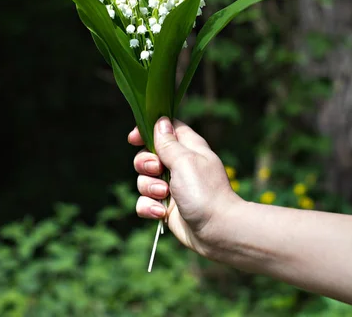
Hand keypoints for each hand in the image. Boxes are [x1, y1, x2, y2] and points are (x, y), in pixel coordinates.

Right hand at [128, 116, 242, 258]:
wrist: (217, 231)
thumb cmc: (204, 191)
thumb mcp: (184, 161)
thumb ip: (168, 143)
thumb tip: (161, 121)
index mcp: (187, 147)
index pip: (165, 129)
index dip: (147, 130)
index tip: (134, 138)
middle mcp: (178, 164)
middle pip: (147, 154)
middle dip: (145, 163)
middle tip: (158, 169)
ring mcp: (172, 186)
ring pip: (143, 179)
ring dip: (149, 187)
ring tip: (164, 195)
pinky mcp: (166, 207)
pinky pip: (145, 202)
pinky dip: (149, 207)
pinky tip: (160, 213)